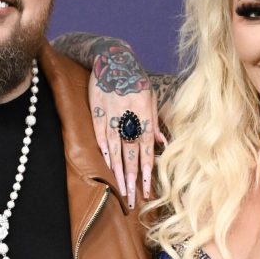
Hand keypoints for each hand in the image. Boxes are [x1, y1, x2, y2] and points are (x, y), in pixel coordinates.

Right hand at [87, 43, 163, 209]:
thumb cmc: (135, 79)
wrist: (112, 59)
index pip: (147, 150)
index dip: (147, 171)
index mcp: (144, 116)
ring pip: (114, 149)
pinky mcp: (96, 113)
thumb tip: (163, 142)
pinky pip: (100, 137)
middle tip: (131, 199)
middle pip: (130, 154)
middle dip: (131, 178)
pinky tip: (106, 166)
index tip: (147, 190)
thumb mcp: (150, 97)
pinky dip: (103, 152)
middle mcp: (128, 118)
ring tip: (119, 189)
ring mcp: (111, 117)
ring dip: (117, 171)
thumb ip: (154, 121)